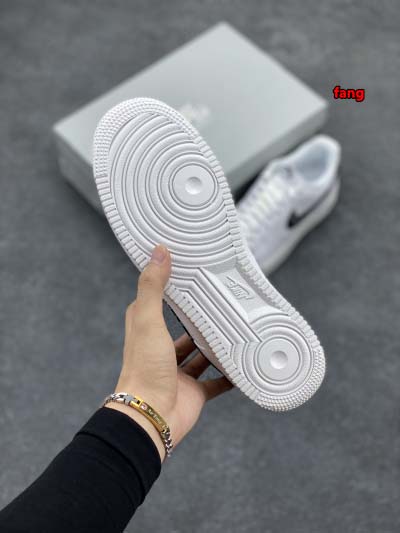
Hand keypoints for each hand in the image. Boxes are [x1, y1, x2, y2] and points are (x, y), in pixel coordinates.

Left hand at [106, 244, 231, 460]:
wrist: (151, 418)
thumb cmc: (144, 369)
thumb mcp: (147, 320)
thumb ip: (153, 287)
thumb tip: (158, 251)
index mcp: (146, 332)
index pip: (154, 303)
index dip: (166, 288)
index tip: (185, 273)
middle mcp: (161, 351)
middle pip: (183, 330)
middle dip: (199, 319)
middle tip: (220, 302)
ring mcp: (179, 373)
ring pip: (201, 355)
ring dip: (215, 345)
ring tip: (237, 328)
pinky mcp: (195, 392)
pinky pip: (217, 382)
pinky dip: (229, 374)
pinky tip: (243, 363)